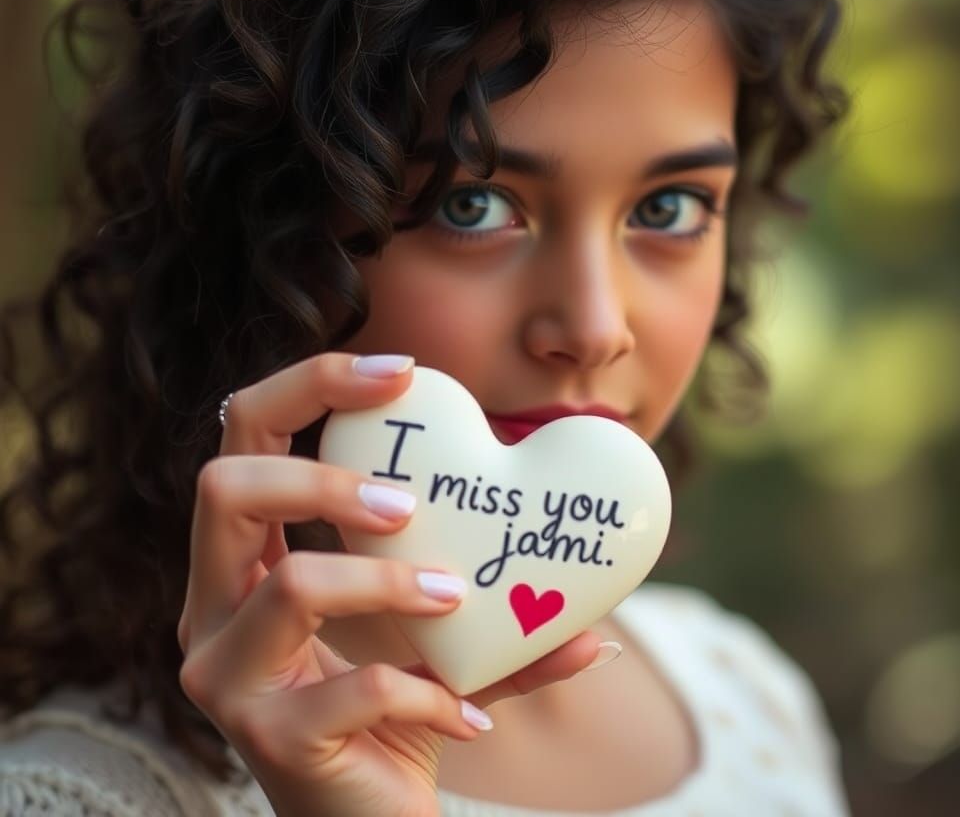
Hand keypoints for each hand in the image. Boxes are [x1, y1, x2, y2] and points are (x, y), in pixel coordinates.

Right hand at [177, 353, 602, 816]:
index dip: (311, 386)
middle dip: (323, 477)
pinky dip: (427, 691)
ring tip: (456, 598)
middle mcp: (212, 608)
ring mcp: (228, 677)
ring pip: (290, 585)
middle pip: (224, 487)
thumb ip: (497, 594)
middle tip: (406, 503)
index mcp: (245, 559)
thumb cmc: (396, 706)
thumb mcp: (438, 628)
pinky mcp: (267, 743)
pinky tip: (468, 716)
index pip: (243, 436)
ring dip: (391, 584)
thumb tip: (591, 585)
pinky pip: (355, 690)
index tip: (403, 373)